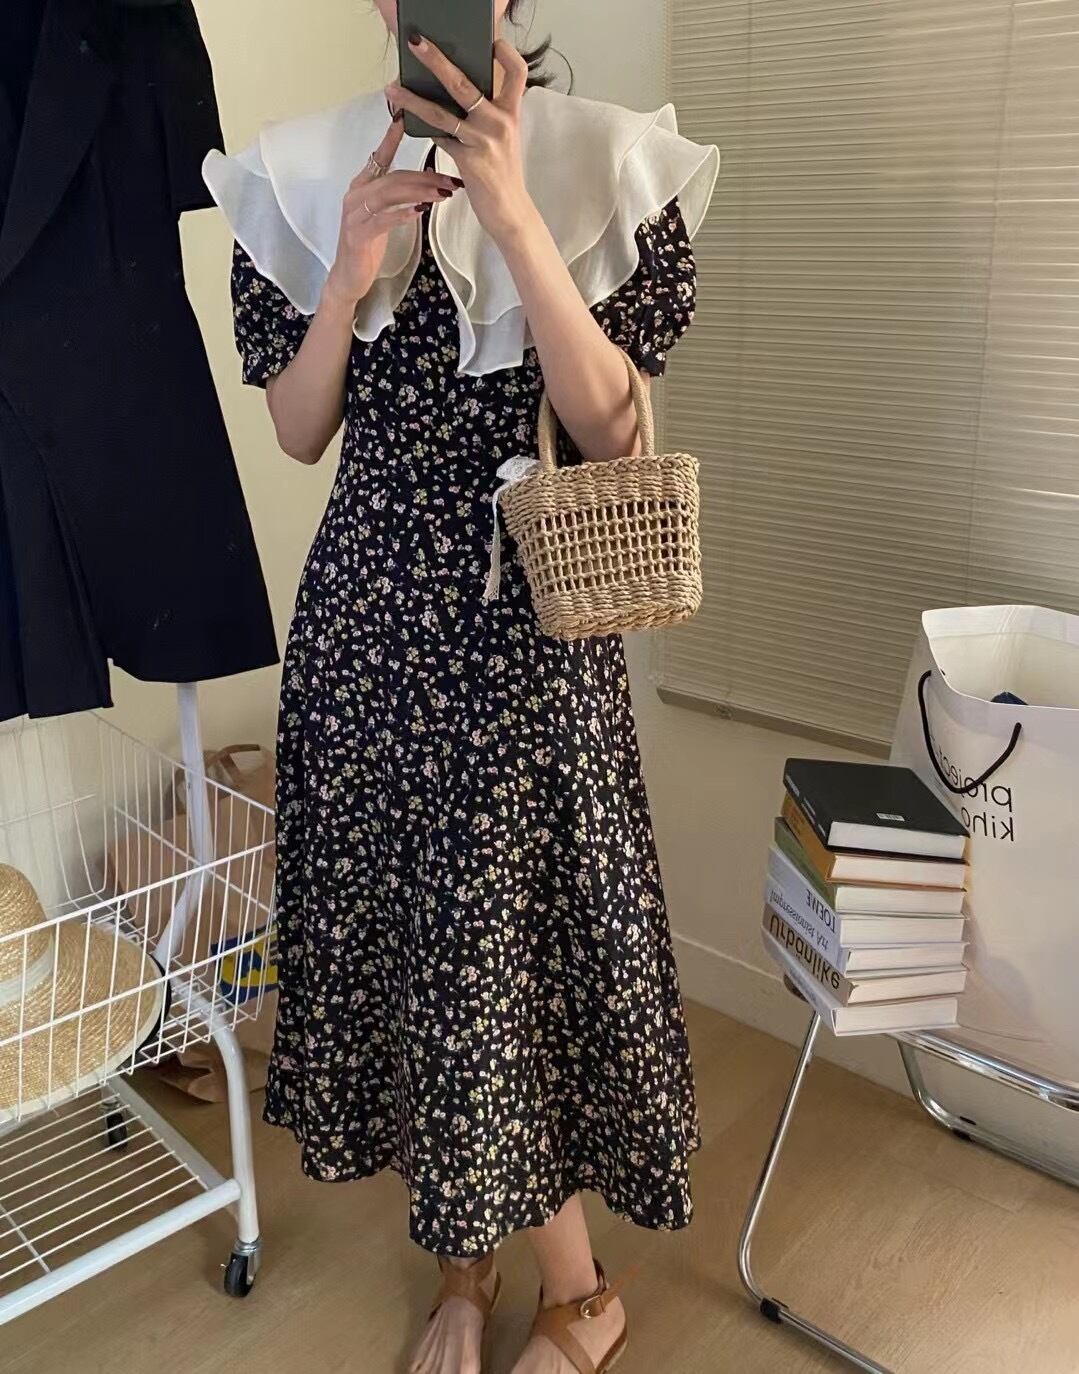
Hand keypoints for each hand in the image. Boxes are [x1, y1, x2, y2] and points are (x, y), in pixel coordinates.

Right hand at [323, 115, 461, 308]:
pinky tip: (419, 211)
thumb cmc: (369, 245)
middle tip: (451, 179)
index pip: (380, 156)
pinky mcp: (357, 235)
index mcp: (362, 186)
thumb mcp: (384, 215)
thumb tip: (427, 181)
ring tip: (443, 193)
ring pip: (389, 194)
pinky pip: (382, 220)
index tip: (407, 118)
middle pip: (393, 177)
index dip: (392, 137)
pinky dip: (401, 214)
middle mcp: (355, 194)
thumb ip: (398, 196)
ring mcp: (354, 214)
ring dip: (418, 192)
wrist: (349, 277)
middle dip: (425, 176)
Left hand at [386, 37, 534, 244]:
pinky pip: (440, 139)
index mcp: (512, 113)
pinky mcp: (469, 162)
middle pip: (465, 83)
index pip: (517, 72)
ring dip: (413, 100)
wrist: (510, 212)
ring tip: (392, 90)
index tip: (491, 42)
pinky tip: (408, 121)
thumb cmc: (503, 173)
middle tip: (417, 45)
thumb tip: (456, 89)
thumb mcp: (504, 138)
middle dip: (437, 61)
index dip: (506, 52)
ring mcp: (484, 142)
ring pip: (442, 113)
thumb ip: (488, 113)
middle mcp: (500, 123)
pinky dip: (424, 129)